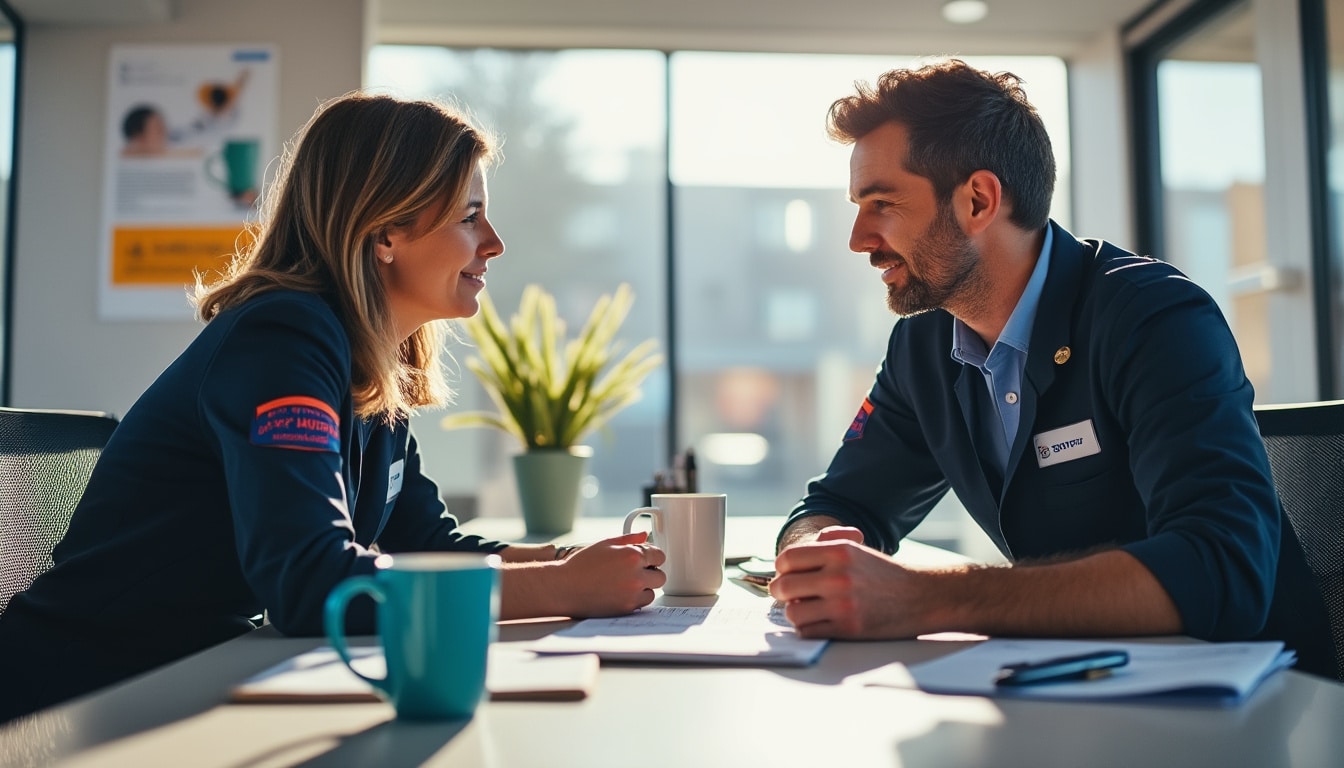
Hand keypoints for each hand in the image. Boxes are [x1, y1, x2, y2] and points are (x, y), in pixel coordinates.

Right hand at [556, 532, 665, 616]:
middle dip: (650, 572)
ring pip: (652, 591)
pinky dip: (635, 599)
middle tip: (635, 571)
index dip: (652, 557)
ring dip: (644, 587)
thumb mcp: (605, 544)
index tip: (646, 559)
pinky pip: (641, 604)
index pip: (659, 556)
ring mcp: (632, 593)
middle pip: (660, 576)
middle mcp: (636, 575)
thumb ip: (628, 539)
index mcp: (632, 555)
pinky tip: (620, 592)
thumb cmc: (580, 565)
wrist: (564, 587)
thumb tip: (644, 535)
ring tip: (624, 583)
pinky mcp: (627, 607)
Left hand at [770, 537, 925, 639]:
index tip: (786, 576)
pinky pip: (808, 631)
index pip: (787, 559)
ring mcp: (843, 604)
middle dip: (781, 593)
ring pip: (793, 613)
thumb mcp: (856, 549)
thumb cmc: (884, 574)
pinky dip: (809, 629)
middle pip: (784, 586)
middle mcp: (838, 575)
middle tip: (788, 596)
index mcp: (839, 551)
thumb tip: (786, 562)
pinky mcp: (848, 628)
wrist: (922, 597)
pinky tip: (820, 622)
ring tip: (807, 610)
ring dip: (796, 613)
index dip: (782, 569)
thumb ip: (823, 547)